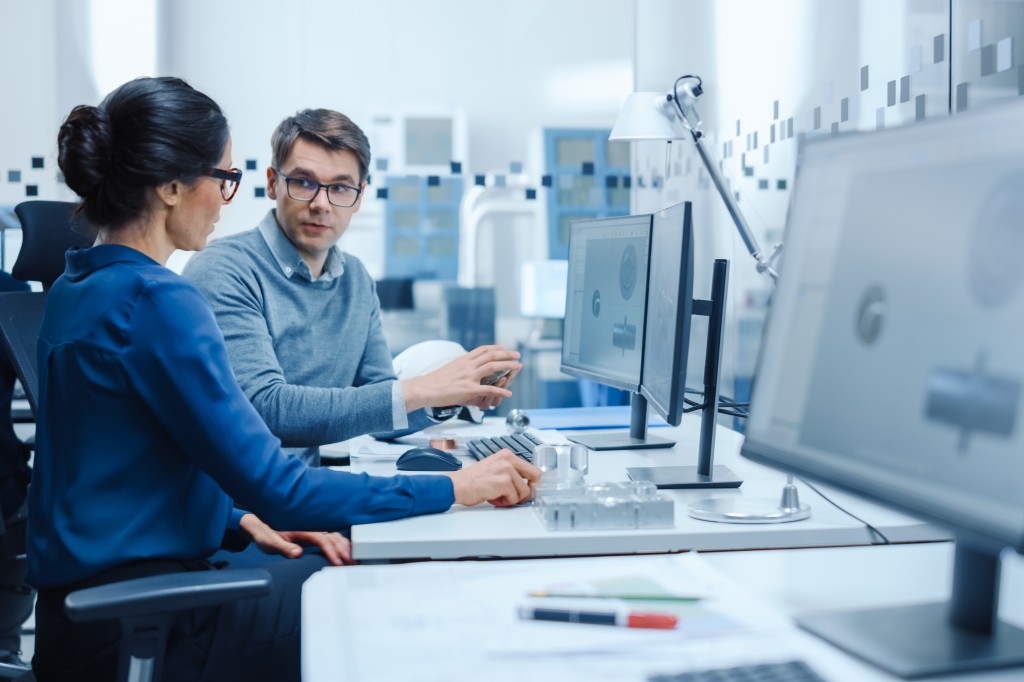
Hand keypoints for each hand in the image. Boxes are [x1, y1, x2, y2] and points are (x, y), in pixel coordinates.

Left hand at [239, 514, 354, 565]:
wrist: (261, 526)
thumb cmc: (266, 534)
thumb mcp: (270, 542)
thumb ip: (284, 548)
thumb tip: (297, 553)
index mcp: (302, 529)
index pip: (323, 539)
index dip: (332, 551)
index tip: (338, 563)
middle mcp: (310, 528)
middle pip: (333, 537)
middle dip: (344, 551)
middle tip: (353, 564)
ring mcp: (313, 530)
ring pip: (335, 536)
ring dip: (345, 547)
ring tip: (354, 560)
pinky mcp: (313, 534)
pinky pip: (332, 538)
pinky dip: (341, 544)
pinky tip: (347, 551)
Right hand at [403, 345, 521, 411]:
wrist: (424, 388)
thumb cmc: (435, 381)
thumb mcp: (450, 367)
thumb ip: (462, 365)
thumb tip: (470, 364)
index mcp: (463, 359)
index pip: (484, 349)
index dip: (498, 348)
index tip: (507, 349)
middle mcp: (467, 365)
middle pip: (492, 355)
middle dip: (507, 354)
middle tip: (518, 356)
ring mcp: (468, 377)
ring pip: (493, 367)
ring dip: (508, 366)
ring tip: (518, 368)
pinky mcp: (468, 389)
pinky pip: (488, 389)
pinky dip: (501, 390)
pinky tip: (508, 393)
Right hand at [446, 450, 541, 506]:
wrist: (457, 485)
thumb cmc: (472, 480)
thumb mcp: (495, 469)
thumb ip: (512, 474)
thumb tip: (528, 487)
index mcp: (507, 455)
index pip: (532, 468)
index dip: (530, 482)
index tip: (526, 488)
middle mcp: (508, 459)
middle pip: (535, 476)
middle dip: (527, 489)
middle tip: (516, 495)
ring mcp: (506, 470)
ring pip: (524, 491)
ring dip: (512, 498)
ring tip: (498, 496)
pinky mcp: (503, 482)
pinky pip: (514, 498)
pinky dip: (505, 502)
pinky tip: (494, 498)